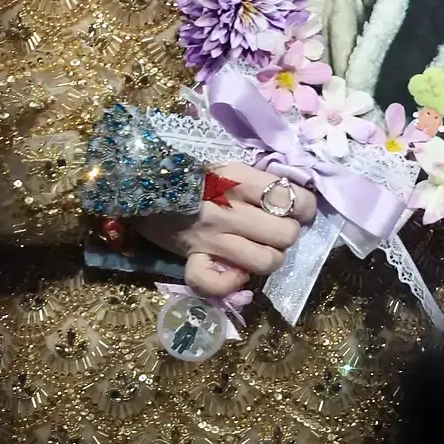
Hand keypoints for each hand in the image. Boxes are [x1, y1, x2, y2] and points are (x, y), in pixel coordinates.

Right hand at [131, 161, 317, 297]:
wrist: (137, 179)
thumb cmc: (185, 166)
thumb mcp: (222, 159)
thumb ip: (253, 176)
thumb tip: (291, 191)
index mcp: (238, 177)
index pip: (292, 198)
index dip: (305, 206)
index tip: (299, 207)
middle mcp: (229, 209)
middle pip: (286, 234)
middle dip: (289, 233)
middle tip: (278, 227)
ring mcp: (211, 238)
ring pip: (266, 261)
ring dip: (270, 257)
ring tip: (262, 248)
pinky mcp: (192, 258)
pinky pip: (217, 283)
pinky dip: (232, 282)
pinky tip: (235, 272)